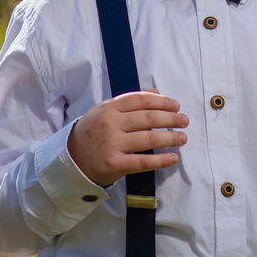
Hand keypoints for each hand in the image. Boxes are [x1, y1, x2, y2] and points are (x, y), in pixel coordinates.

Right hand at [67, 90, 187, 185]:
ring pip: (148, 139)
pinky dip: (160, 160)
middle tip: (184, 120)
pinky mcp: (114, 164)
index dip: (161, 102)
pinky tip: (173, 158)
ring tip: (183, 137)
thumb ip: (131, 102)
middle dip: (170, 119)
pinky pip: (143, 162)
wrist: (72, 158)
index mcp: (109, 108)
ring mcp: (112, 144)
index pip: (140, 100)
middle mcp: (111, 124)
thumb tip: (157, 92)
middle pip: (147, 118)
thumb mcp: (106, 111)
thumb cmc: (93, 132)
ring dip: (170, 138)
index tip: (176, 105)